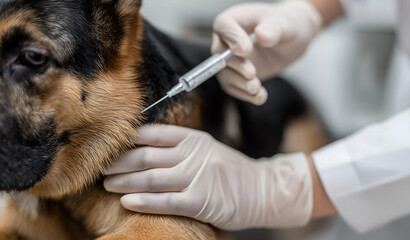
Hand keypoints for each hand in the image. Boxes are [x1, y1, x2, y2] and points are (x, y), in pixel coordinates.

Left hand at [104, 125, 312, 229]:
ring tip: (107, 185)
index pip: (152, 133)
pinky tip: (128, 202)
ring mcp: (197, 177)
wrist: (261, 189)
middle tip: (101, 168)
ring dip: (124, 181)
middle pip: (145, 155)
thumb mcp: (205, 148)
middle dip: (118, 163)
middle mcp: (193, 154)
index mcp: (193, 138)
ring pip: (151, 177)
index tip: (109, 146)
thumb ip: (178, 147)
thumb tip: (140, 147)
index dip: (127, 140)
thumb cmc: (227, 170)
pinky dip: (143, 201)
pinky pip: (165, 201)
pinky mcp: (201, 200)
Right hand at [212, 0, 321, 104]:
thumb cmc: (286, 26)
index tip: (246, 50)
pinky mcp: (236, 76)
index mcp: (236, 19)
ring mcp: (230, 60)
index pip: (223, 26)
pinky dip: (245, 95)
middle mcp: (227, 40)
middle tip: (252, 73)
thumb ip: (274, 30)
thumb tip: (262, 35)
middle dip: (236, 66)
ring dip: (239, 84)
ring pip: (224, 75)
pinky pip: (233, 88)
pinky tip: (260, 96)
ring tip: (257, 89)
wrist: (291, 42)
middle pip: (219, 54)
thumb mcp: (285, 25)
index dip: (231, 38)